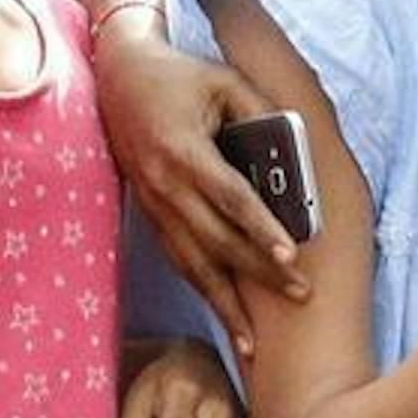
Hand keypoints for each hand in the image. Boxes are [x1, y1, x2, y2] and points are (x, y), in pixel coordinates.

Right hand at [95, 13, 305, 351]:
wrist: (118, 75)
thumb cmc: (181, 76)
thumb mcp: (226, 81)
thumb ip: (264, 114)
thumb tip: (298, 155)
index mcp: (183, 150)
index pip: (229, 197)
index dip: (260, 227)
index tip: (290, 255)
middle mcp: (163, 184)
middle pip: (214, 241)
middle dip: (257, 273)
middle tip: (300, 295)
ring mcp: (152, 203)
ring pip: (190, 263)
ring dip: (224, 303)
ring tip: (253, 342)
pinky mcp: (149, 214)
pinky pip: (179, 258)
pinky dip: (204, 288)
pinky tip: (225, 314)